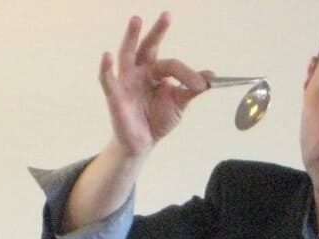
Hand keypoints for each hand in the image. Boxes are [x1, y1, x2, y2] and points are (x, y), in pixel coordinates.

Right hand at [99, 12, 210, 157]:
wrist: (143, 143)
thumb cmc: (158, 119)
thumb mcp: (179, 104)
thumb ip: (192, 89)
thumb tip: (212, 76)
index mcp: (156, 71)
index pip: (172, 65)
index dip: (187, 74)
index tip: (201, 85)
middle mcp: (140, 71)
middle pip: (148, 46)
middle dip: (157, 32)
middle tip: (167, 16)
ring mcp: (126, 81)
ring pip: (127, 54)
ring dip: (131, 37)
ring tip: (137, 20)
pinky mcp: (114, 96)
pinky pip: (107, 80)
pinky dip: (106, 68)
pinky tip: (107, 56)